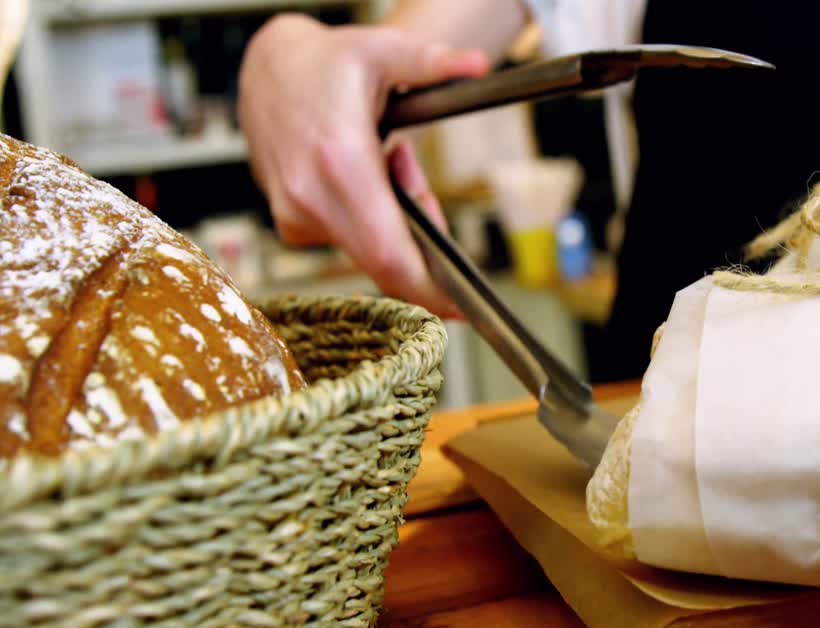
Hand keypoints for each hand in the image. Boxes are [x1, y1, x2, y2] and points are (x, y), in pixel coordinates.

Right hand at [238, 13, 487, 316]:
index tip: (463, 308)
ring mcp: (295, 215)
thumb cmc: (322, 64)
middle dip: (423, 244)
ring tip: (385, 160)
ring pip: (372, 249)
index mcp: (339, 161)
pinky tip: (361, 177)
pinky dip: (371, 219)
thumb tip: (477, 63)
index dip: (429, 289)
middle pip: (386, 261)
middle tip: (422, 189)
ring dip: (396, 221)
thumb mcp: (381, 50)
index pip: (390, 253)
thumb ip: (432, 60)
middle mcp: (310, 196)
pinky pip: (351, 240)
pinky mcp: (291, 224)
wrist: (265, 69)